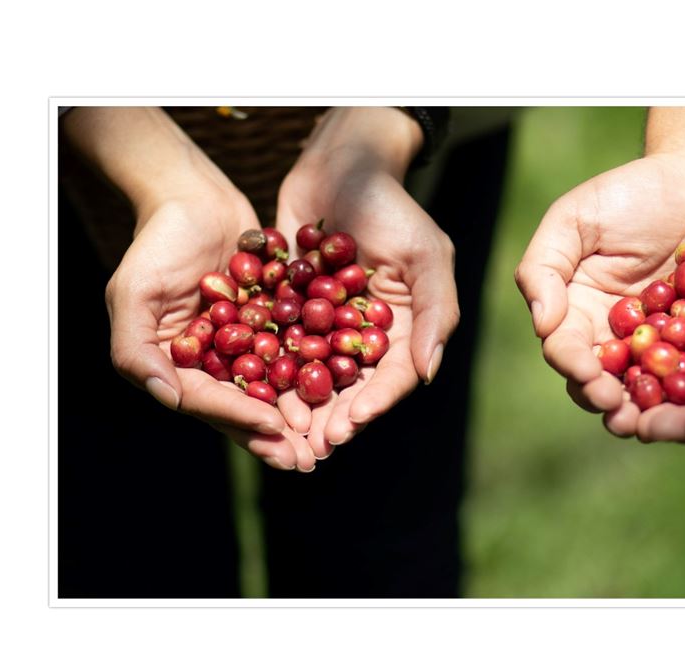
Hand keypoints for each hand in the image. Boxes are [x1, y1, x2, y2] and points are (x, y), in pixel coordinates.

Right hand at [64, 107, 316, 469]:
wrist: (193, 195)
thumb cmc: (155, 242)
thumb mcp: (133, 294)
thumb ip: (137, 350)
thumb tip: (169, 400)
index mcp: (174, 367)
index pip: (207, 402)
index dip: (239, 418)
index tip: (274, 428)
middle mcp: (210, 363)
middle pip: (244, 406)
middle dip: (276, 435)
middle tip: (308, 460)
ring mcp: (243, 344)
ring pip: (275, 386)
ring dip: (301, 412)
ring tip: (330, 437)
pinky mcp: (271, 323)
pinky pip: (296, 350)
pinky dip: (317, 368)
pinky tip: (345, 385)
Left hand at [274, 108, 458, 460]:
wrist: (340, 163)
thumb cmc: (393, 206)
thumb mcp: (426, 256)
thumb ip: (435, 315)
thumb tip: (428, 374)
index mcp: (405, 328)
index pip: (392, 378)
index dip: (372, 406)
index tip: (347, 428)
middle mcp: (366, 333)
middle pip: (351, 387)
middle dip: (332, 418)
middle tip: (310, 447)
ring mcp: (327, 323)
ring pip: (313, 374)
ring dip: (298, 406)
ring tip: (279, 433)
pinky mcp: (291, 308)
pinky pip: (279, 345)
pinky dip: (267, 370)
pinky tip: (249, 392)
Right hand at [514, 152, 684, 435]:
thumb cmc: (632, 192)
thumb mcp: (575, 218)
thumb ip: (545, 266)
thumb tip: (542, 324)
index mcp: (576, 311)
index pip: (565, 348)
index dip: (574, 366)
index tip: (588, 375)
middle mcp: (614, 337)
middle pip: (601, 381)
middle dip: (606, 399)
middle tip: (619, 410)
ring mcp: (660, 346)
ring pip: (646, 389)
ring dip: (645, 409)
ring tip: (650, 423)